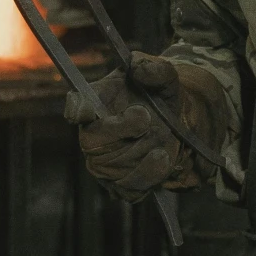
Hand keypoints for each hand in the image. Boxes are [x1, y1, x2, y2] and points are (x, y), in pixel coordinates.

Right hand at [65, 58, 186, 202]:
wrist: (179, 123)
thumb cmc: (160, 96)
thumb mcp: (164, 77)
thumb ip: (155, 69)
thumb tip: (139, 67)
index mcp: (96, 103)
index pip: (76, 107)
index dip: (78, 109)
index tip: (86, 110)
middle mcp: (94, 135)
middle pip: (92, 141)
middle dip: (120, 130)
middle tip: (145, 118)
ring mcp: (105, 163)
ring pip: (112, 167)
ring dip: (140, 155)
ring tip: (161, 146)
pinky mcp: (122, 184)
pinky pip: (128, 189)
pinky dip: (147, 176)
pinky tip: (162, 160)